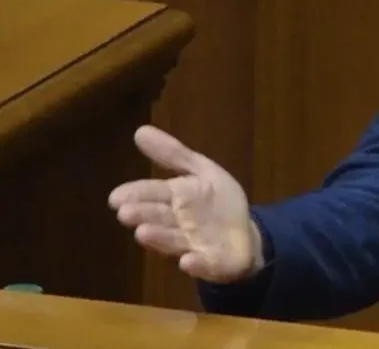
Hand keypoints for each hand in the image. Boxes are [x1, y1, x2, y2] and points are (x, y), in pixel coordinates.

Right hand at [108, 126, 260, 283]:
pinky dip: (196, 264)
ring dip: (159, 238)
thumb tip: (139, 131)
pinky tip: (187, 261)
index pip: (153, 193)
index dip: (135, 194)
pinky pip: (205, 264)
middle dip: (143, 215)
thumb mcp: (202, 172)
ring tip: (142, 232)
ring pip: (173, 241)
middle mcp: (178, 224)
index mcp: (176, 199)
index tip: (115, 197)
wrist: (246, 237)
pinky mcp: (213, 264)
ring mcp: (193, 246)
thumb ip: (174, 154)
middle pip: (159, 218)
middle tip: (125, 213)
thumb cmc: (217, 204)